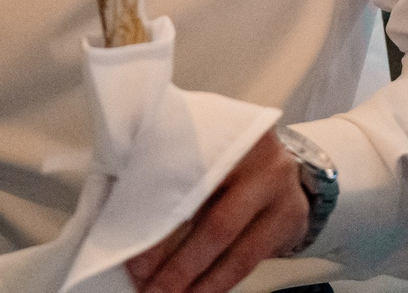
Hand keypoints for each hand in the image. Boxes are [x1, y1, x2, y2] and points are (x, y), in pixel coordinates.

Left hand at [125, 130, 307, 292]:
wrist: (280, 165)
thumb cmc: (223, 156)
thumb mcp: (197, 145)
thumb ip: (164, 161)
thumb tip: (116, 207)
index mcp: (225, 131)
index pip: (185, 177)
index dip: (156, 217)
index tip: (134, 252)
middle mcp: (259, 159)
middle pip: (215, 221)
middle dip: (179, 264)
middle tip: (149, 287)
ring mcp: (280, 192)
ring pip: (235, 249)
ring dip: (199, 282)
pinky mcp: (291, 221)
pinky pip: (251, 260)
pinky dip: (219, 282)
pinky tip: (197, 292)